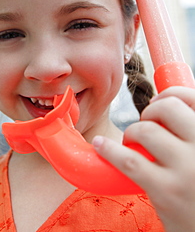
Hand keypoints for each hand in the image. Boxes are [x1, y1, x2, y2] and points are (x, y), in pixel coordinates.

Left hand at [93, 86, 194, 231]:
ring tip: (131, 143)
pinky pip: (129, 160)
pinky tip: (101, 146)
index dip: (169, 95)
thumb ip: (190, 134)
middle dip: (150, 112)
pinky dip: (110, 150)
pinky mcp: (166, 191)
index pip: (191, 97)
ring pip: (145, 130)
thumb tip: (163, 109)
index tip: (157, 103)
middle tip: (145, 125)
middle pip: (167, 108)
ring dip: (132, 133)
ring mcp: (186, 169)